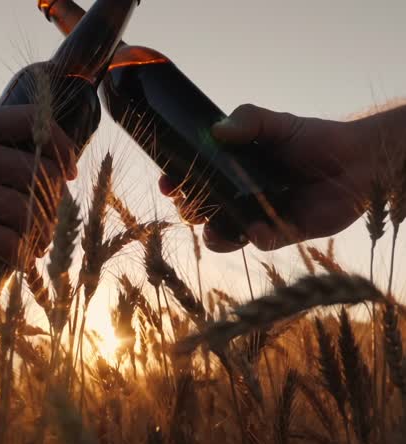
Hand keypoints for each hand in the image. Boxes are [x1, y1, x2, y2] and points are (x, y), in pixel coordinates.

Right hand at [0, 105, 76, 266]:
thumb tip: (50, 169)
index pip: (33, 122)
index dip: (63, 147)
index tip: (69, 172)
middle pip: (40, 173)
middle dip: (56, 202)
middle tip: (51, 218)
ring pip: (28, 211)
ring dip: (44, 232)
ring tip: (40, 242)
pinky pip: (6, 242)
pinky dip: (23, 255)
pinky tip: (25, 260)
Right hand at [160, 104, 367, 251]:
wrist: (358, 161)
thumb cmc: (315, 139)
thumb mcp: (277, 123)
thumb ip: (248, 119)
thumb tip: (216, 130)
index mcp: (235, 170)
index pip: (197, 179)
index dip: (178, 181)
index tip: (168, 182)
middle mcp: (243, 194)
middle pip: (205, 209)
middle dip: (191, 210)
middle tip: (190, 204)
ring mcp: (260, 215)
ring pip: (225, 234)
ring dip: (214, 234)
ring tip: (213, 228)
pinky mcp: (283, 232)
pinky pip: (261, 241)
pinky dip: (254, 237)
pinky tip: (254, 228)